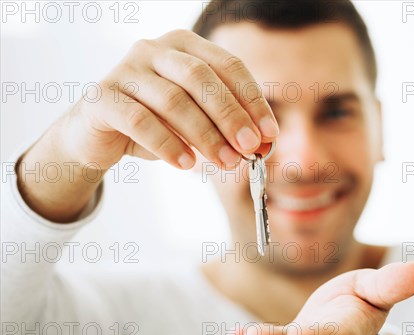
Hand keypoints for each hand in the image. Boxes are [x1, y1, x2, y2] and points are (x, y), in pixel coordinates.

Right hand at [17, 29, 276, 221]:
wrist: (98, 135)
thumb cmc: (155, 124)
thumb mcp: (196, 123)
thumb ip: (224, 128)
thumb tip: (261, 146)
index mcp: (184, 46)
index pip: (228, 66)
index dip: (253, 100)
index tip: (269, 134)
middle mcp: (155, 49)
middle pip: (202, 78)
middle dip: (231, 116)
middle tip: (250, 149)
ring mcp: (126, 70)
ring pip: (173, 100)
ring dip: (205, 136)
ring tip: (226, 163)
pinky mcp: (102, 97)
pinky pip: (139, 120)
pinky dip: (167, 145)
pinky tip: (186, 164)